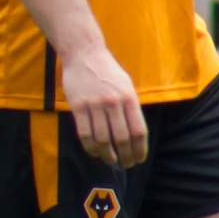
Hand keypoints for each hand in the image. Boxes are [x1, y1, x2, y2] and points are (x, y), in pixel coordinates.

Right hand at [61, 45, 146, 167]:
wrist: (84, 54)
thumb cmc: (107, 71)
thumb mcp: (126, 85)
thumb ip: (131, 106)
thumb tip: (134, 133)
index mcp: (129, 98)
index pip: (138, 131)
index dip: (140, 149)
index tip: (138, 159)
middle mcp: (114, 103)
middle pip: (122, 138)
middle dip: (125, 156)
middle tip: (126, 164)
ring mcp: (95, 105)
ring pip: (102, 139)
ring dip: (107, 154)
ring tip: (110, 160)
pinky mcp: (78, 106)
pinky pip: (85, 134)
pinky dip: (90, 147)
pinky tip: (94, 152)